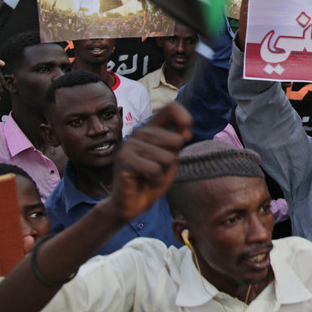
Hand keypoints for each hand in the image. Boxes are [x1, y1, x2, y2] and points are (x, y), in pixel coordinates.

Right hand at [104, 102, 191, 222]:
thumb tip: (185, 130)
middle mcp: (139, 132)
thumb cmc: (153, 179)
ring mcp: (130, 145)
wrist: (133, 203)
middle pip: (176, 140)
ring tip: (151, 176)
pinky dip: (156, 180)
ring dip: (163, 173)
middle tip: (158, 168)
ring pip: (167, 157)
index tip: (187, 133)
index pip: (170, 108)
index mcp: (152, 129)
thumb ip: (177, 142)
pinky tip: (146, 181)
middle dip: (173, 160)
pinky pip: (155, 169)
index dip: (184, 117)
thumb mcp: (171, 158)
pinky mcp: (124, 159)